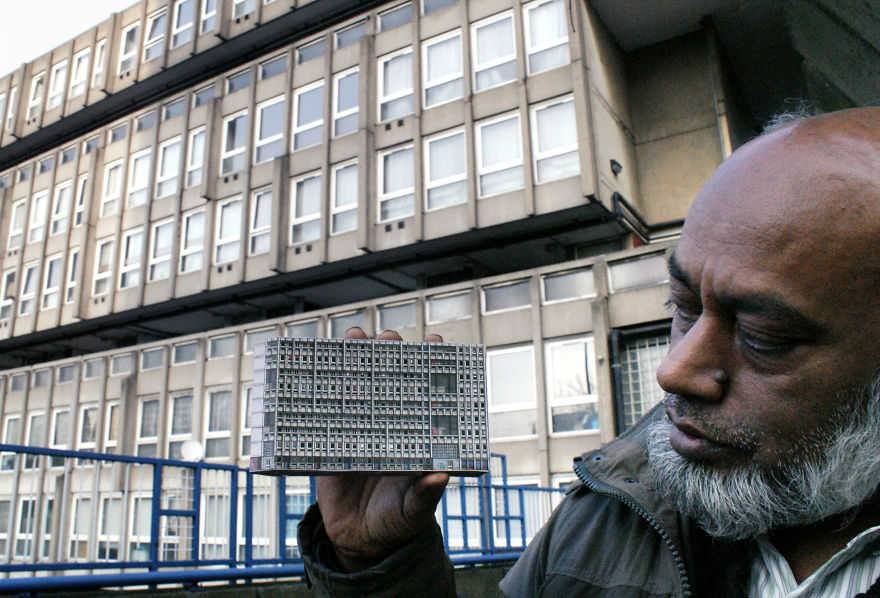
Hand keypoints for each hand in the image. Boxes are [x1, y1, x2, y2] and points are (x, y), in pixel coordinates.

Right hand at [316, 327, 449, 571]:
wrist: (359, 543)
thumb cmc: (397, 523)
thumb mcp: (414, 510)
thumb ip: (426, 494)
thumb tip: (441, 475)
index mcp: (414, 434)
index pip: (426, 392)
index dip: (432, 365)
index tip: (436, 341)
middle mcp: (388, 424)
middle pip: (389, 378)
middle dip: (388, 351)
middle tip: (387, 337)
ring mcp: (358, 428)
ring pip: (356, 385)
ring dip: (354, 357)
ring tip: (353, 337)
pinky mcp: (329, 441)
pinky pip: (323, 411)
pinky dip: (318, 388)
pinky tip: (313, 367)